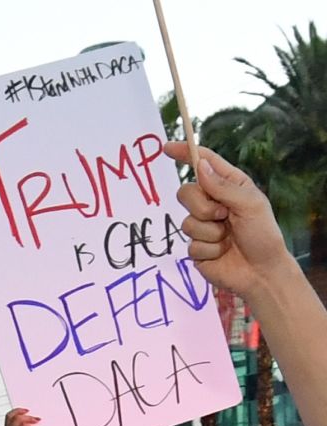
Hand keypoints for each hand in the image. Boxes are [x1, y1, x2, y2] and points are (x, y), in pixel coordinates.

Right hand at [165, 142, 294, 297]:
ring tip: (227, 239)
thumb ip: (223, 187)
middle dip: (202, 207)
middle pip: (186, 193)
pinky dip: (209, 249)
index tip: (167, 148)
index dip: (186, 154)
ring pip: (187, 221)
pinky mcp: (196, 247)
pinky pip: (190, 243)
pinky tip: (222, 253)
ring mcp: (202, 225)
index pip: (204, 164)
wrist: (261, 272)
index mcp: (229, 186)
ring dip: (210, 232)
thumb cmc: (263, 235)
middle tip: (223, 216)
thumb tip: (200, 167)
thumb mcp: (250, 205)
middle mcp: (213, 203)